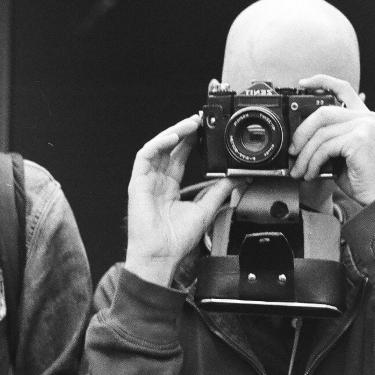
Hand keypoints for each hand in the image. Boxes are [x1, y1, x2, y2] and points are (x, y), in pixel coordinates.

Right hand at [125, 115, 239, 286]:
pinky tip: (173, 138)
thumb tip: (237, 178)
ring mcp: (146, 180)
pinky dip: (158, 144)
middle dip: (184, 132)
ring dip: (173, 133)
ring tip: (190, 125)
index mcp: (170, 187)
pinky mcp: (137, 182)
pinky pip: (145, 156)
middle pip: (169, 148)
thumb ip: (220, 191)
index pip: (179, 156)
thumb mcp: (206, 210)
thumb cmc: (176, 239)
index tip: (204, 130)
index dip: (190, 141)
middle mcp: (157, 181)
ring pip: (157, 147)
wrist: (161, 255)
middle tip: (199, 120)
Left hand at [289, 75, 374, 206]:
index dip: (321, 81)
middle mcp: (367, 117)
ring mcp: (365, 127)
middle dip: (301, 133)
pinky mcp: (360, 140)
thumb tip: (299, 135)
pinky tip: (311, 173)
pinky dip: (313, 162)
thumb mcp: (343, 151)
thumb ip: (330, 136)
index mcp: (364, 116)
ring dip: (305, 155)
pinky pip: (325, 147)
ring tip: (300, 170)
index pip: (343, 88)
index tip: (302, 83)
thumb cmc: (361, 177)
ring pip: (321, 133)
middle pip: (322, 112)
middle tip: (292, 151)